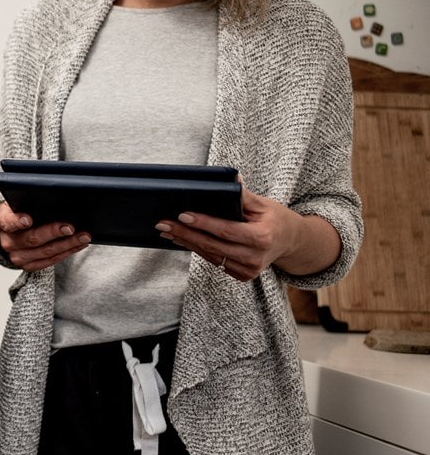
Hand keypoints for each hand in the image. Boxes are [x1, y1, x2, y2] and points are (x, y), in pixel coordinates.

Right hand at [0, 201, 90, 271]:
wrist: (11, 232)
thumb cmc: (20, 213)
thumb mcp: (19, 204)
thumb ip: (29, 203)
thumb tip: (54, 199)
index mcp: (4, 224)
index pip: (9, 222)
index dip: (18, 221)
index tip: (29, 219)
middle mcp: (9, 243)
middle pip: (32, 239)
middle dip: (53, 233)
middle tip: (70, 227)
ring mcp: (19, 257)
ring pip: (46, 252)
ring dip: (68, 244)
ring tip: (83, 236)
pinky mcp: (30, 266)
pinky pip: (52, 260)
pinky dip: (68, 252)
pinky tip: (78, 244)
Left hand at [154, 184, 340, 280]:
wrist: (291, 242)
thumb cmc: (276, 219)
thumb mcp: (263, 204)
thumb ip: (243, 195)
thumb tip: (230, 178)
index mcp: (262, 238)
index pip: (226, 230)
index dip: (203, 223)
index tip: (182, 216)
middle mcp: (255, 258)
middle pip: (212, 245)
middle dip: (185, 233)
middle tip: (163, 224)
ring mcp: (248, 270)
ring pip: (210, 255)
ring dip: (187, 242)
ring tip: (167, 231)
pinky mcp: (243, 276)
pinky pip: (215, 261)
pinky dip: (199, 250)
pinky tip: (183, 240)